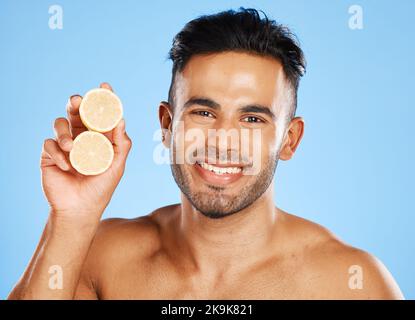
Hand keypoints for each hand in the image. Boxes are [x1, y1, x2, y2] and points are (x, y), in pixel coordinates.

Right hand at [40, 83, 131, 224]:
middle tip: (78, 101)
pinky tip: (66, 166)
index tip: (104, 86)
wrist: (80, 208)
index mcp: (99, 137)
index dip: (102, 99)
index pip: (100, 114)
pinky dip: (58, 153)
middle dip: (77, 103)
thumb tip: (122, 119)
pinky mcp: (49, 154)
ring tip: (72, 148)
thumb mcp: (116, 165)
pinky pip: (49, 143)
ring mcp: (65, 144)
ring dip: (65, 132)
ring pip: (60, 123)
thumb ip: (121, 143)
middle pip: (76, 111)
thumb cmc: (101, 187)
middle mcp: (81, 137)